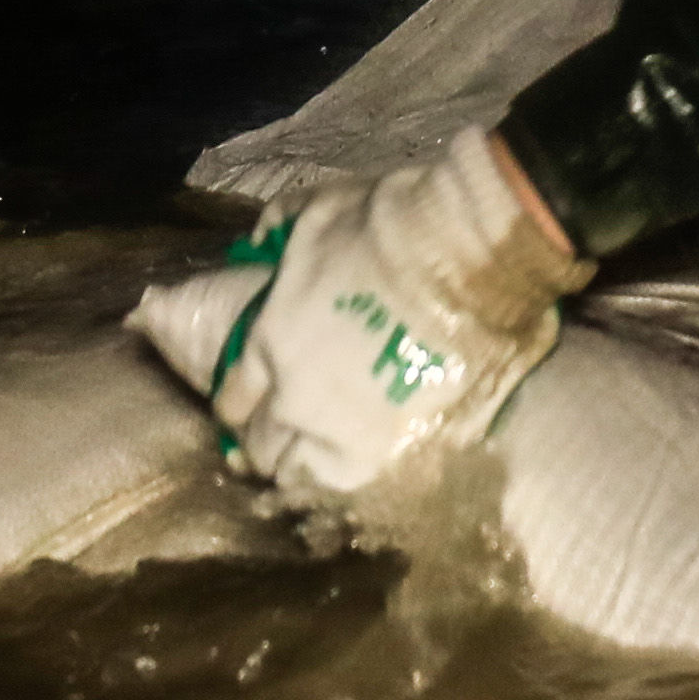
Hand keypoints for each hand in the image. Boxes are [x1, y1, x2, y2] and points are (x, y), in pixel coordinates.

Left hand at [124, 126, 587, 530]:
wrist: (465, 256)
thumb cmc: (391, 225)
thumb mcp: (318, 212)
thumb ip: (280, 230)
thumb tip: (262, 238)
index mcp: (268, 345)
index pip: (233, 400)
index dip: (240, 405)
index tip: (250, 403)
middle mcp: (295, 401)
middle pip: (263, 447)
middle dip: (269, 441)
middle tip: (287, 434)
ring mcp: (346, 435)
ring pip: (303, 477)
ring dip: (307, 469)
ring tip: (324, 459)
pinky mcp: (401, 455)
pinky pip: (363, 488)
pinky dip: (358, 481)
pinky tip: (367, 469)